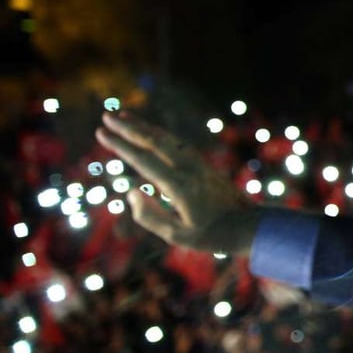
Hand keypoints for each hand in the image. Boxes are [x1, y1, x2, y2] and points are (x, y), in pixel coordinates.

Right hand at [95, 111, 260, 253]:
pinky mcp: (204, 165)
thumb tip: (130, 193)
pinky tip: (149, 132)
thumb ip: (150, 216)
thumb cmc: (213, 236)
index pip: (144, 160)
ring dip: (144, 127)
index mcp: (180, 186)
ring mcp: (198, 164)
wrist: (250, 226)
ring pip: (167, 139)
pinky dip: (159, 135)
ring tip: (122, 117)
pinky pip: (177, 144)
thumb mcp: (178, 235)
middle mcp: (189, 169)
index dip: (120, 145)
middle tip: (105, 116)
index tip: (101, 132)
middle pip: (155, 141)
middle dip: (129, 128)